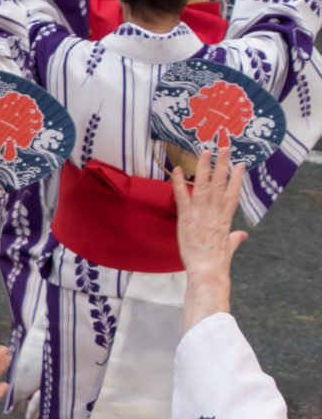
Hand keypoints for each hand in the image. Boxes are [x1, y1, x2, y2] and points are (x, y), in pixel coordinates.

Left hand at [176, 143, 248, 330]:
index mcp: (225, 220)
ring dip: (204, 167)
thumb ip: (234, 239)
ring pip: (203, 185)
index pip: (233, 194)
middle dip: (222, 165)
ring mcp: (200, 214)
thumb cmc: (217, 262)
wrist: (207, 270)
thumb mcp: (228, 248)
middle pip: (220, 184)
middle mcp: (214, 213)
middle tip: (224, 148)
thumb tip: (242, 235)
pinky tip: (176, 169)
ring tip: (206, 151)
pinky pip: (181, 196)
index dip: (236, 178)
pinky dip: (178, 182)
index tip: (240, 165)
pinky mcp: (186, 218)